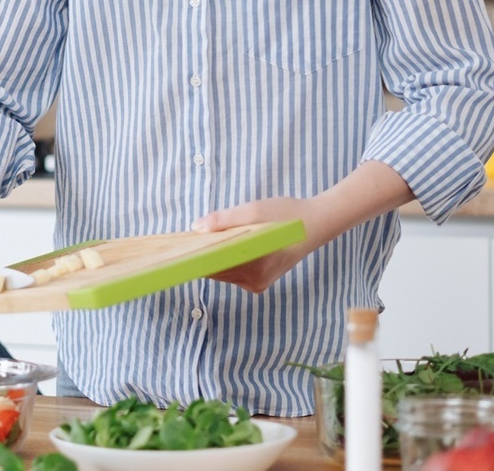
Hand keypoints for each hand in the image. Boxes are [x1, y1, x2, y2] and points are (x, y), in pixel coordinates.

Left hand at [192, 196, 330, 293]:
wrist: (316, 224)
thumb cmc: (286, 214)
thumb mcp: (253, 210)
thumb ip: (224, 219)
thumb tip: (196, 228)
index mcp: (254, 265)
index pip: (212, 266)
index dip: (193, 256)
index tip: (178, 247)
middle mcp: (255, 281)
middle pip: (215, 270)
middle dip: (202, 255)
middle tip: (188, 238)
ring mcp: (258, 284)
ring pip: (223, 272)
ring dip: (213, 257)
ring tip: (205, 239)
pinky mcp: (259, 282)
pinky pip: (233, 273)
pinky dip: (225, 260)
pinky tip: (223, 245)